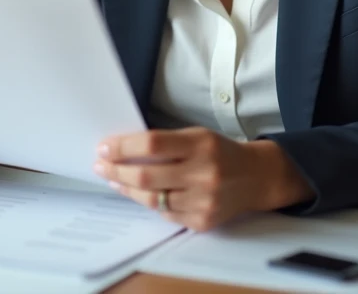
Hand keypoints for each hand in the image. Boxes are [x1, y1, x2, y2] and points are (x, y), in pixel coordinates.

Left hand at [93, 127, 312, 231]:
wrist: (256, 177)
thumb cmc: (220, 152)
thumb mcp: (197, 136)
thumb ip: (165, 142)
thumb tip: (123, 150)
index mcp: (201, 145)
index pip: (152, 144)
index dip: (123, 146)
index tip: (104, 147)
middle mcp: (203, 174)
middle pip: (146, 175)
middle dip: (117, 170)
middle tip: (101, 165)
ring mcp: (203, 201)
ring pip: (151, 198)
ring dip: (127, 188)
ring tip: (114, 178)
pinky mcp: (202, 221)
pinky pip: (165, 213)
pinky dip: (149, 202)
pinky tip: (139, 193)